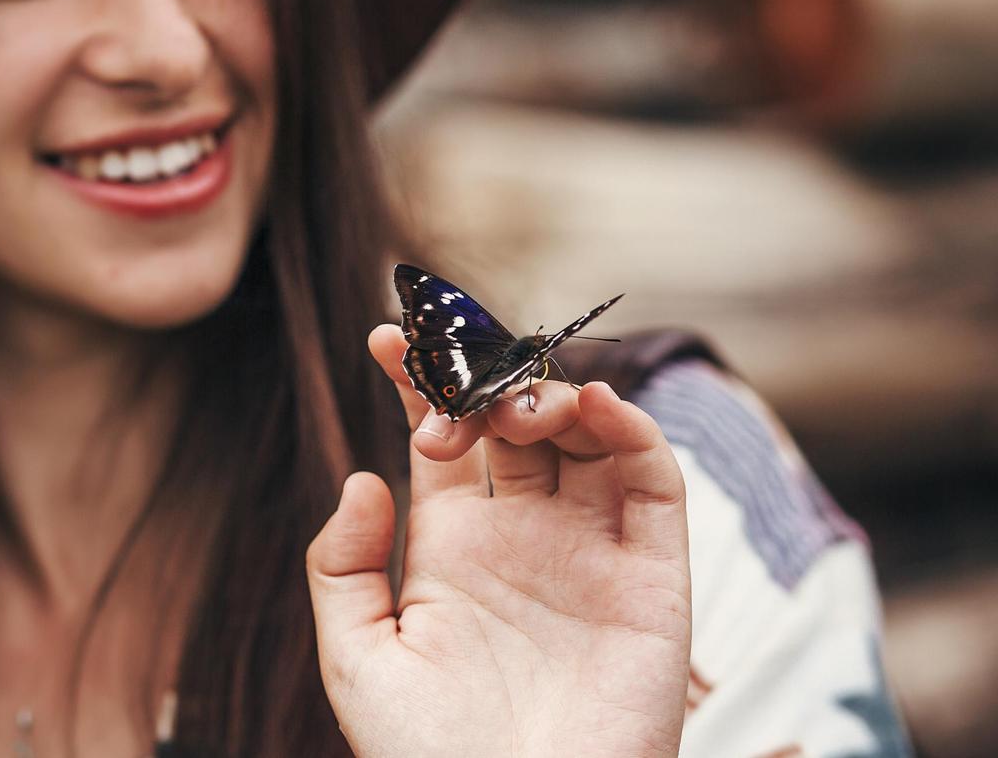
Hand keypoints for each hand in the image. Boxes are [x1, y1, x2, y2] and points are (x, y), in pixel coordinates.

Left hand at [305, 325, 691, 757]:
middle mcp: (524, 537)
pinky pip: (655, 486)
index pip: (441, 438)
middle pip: (514, 422)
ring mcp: (590, 552)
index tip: (387, 333)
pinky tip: (594, 407)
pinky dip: (634, 431)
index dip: (420, 380)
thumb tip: (363, 475)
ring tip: (520, 403)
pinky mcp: (654, 578)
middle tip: (463, 375)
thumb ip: (342, 568)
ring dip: (557, 396)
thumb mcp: (357, 664)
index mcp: (452, 548)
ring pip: (587, 438)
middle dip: (489, 379)